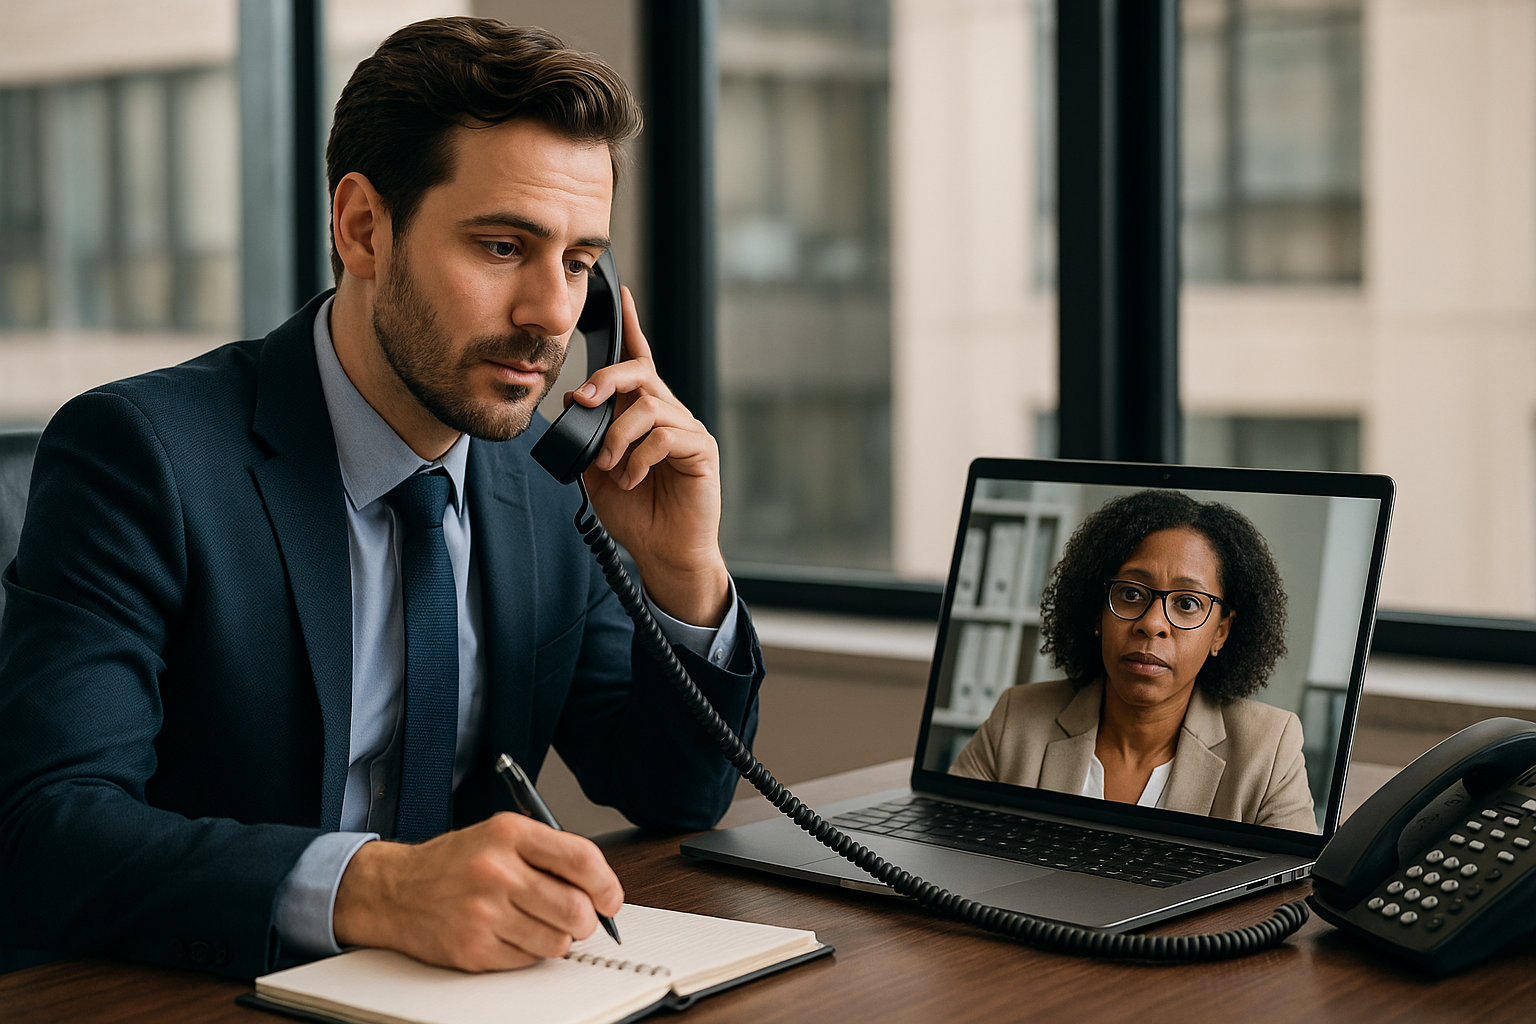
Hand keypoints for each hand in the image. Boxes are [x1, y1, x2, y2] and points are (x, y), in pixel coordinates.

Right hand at [332, 813, 622, 971]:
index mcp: (509, 834)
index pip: (582, 860)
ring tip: (537, 923)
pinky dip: (529, 952)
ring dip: (558, 938)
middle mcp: (497, 871)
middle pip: (576, 908)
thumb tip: (600, 888)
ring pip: (557, 942)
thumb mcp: (500, 835)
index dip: (607, 885)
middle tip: (578, 918)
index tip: (609, 898)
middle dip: (586, 920)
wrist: (395, 890)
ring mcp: (484, 913)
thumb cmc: (455, 863)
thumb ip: (550, 853)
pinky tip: (510, 934)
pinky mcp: (474, 949)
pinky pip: (528, 960)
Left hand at [567, 285, 731, 626]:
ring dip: (618, 435)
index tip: (623, 294)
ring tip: (609, 465)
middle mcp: (669, 414)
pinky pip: (665, 436)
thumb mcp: (597, 472)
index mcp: (644, 415)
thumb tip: (572, 402)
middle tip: (584, 402)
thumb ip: (587, 437)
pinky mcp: (701, 451)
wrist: (664, 552)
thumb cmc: (636, 512)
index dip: (632, 326)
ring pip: (648, 406)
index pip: (639, 361)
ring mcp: (687, 431)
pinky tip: (631, 478)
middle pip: (640, 374)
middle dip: (607, 380)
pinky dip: (638, 456)